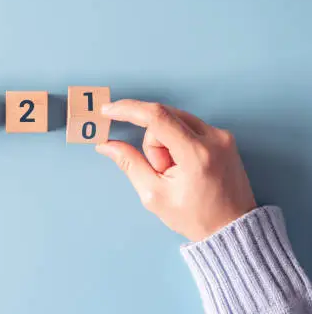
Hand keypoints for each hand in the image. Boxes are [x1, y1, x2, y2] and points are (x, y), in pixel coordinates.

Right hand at [95, 100, 256, 241]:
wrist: (232, 228)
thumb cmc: (196, 217)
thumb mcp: (154, 195)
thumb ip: (130, 164)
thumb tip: (107, 144)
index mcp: (196, 154)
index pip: (156, 117)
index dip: (128, 110)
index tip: (108, 110)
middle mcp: (214, 138)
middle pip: (163, 119)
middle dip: (152, 142)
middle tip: (161, 171)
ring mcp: (222, 135)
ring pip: (174, 120)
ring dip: (165, 142)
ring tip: (175, 172)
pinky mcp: (224, 137)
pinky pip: (188, 126)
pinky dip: (178, 141)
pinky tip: (184, 165)